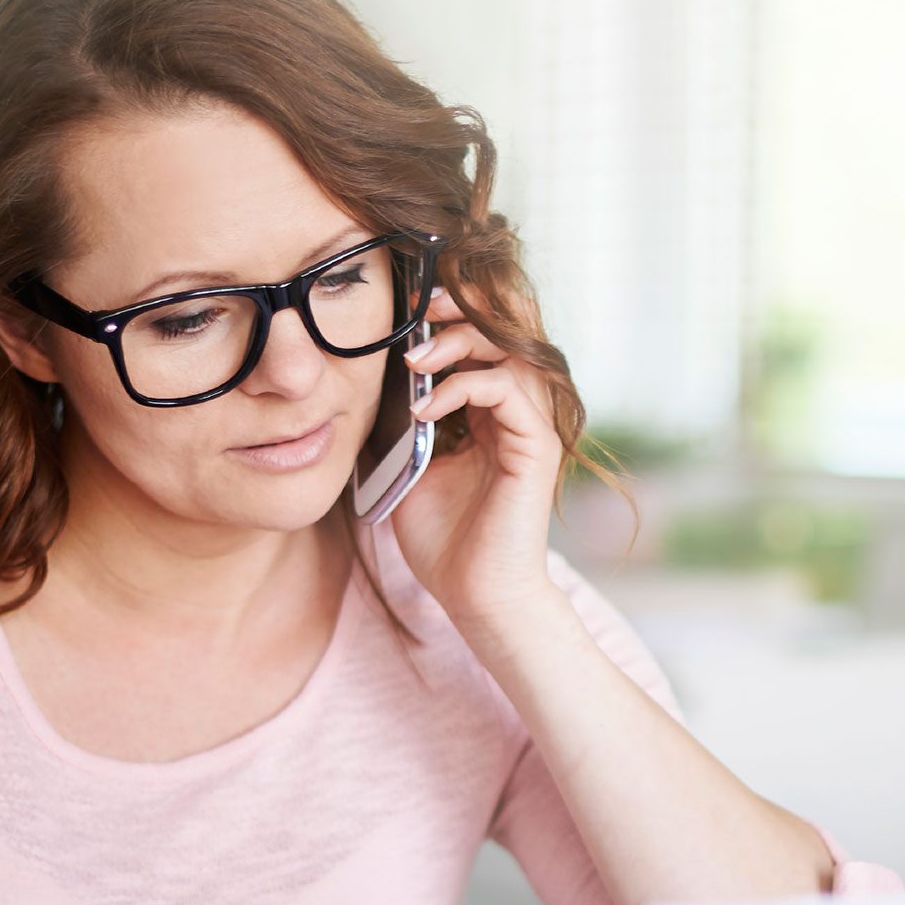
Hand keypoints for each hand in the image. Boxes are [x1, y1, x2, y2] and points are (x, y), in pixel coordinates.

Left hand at [386, 288, 564, 634]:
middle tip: (420, 308)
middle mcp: (520, 412)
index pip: (484, 341)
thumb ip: (400, 421)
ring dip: (458, 342)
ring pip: (511, 349)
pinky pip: (506, 390)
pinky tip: (425, 407)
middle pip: (509, 328)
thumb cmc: (445, 542)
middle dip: (464, 308)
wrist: (474, 597)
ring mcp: (533, 427)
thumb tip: (367, 378)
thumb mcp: (409, 467)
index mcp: (493, 413)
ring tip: (416, 358)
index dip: (451, 315)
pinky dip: (463, 386)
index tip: (406, 313)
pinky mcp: (537, 447)